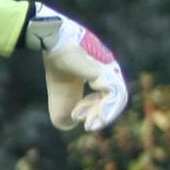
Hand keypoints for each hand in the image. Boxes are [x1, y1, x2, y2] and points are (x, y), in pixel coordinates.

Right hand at [22, 4, 127, 132]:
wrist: (52, 43)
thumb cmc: (57, 64)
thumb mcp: (60, 94)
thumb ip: (64, 110)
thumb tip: (74, 124)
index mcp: (103, 75)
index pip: (108, 98)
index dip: (94, 111)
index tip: (76, 116)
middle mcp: (111, 71)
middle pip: (115, 100)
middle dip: (101, 116)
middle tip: (88, 126)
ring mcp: (111, 69)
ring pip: (117, 99)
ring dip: (102, 115)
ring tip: (89, 124)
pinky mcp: (105, 71)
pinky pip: (115, 95)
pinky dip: (106, 109)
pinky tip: (94, 117)